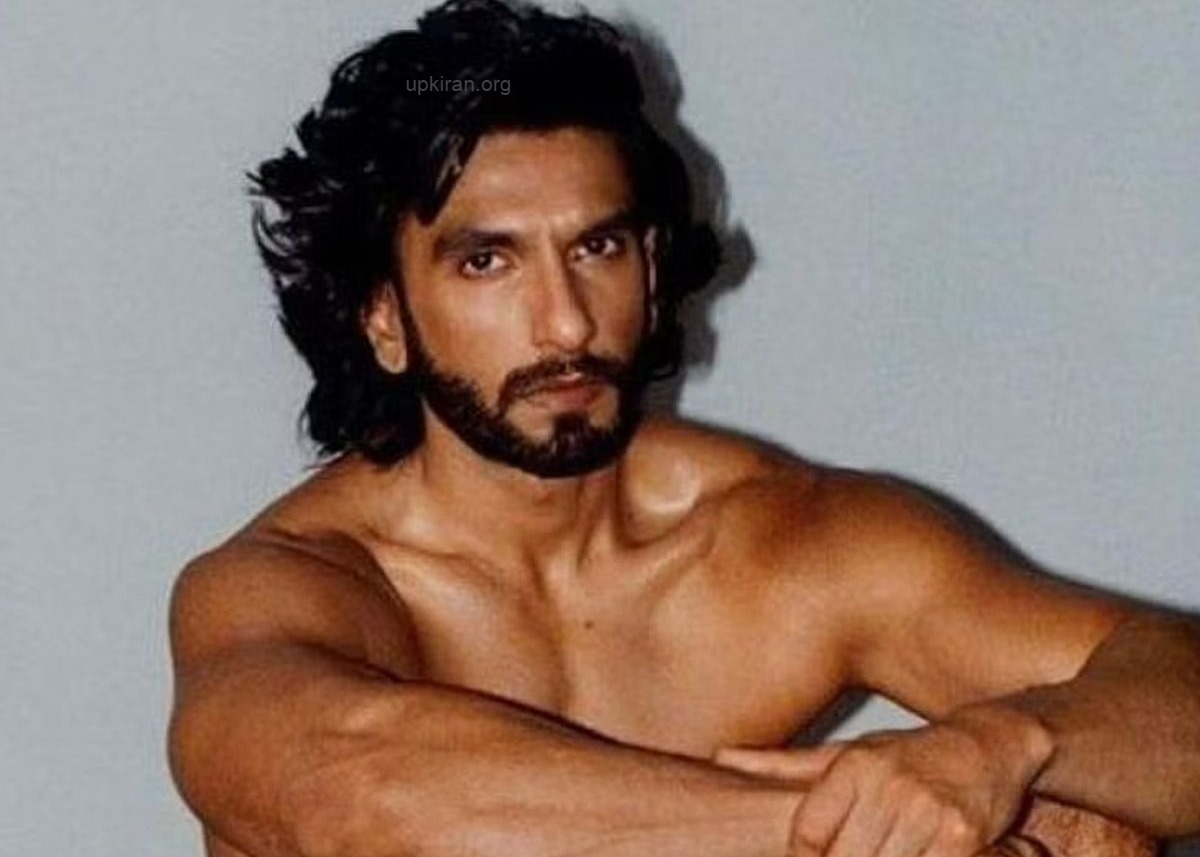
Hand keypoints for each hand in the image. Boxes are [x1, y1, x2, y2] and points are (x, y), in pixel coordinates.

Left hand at [714, 707, 1053, 856]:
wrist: (990, 743)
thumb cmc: (909, 754)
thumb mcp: (847, 753)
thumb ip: (784, 765)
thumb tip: (721, 757)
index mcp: (856, 765)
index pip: (809, 833)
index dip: (806, 856)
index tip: (814, 855)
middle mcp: (889, 784)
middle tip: (856, 848)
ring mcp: (927, 812)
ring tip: (888, 847)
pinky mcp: (962, 837)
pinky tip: (913, 853)